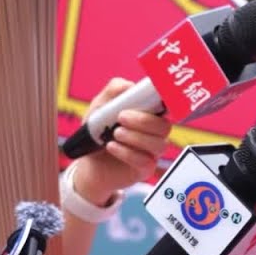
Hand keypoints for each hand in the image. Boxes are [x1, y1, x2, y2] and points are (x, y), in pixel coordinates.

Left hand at [71, 78, 173, 204]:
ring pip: (159, 144)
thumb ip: (112, 92)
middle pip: (165, 126)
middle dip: (144, 121)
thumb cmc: (97, 133)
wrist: (88, 162)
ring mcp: (151, 152)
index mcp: (149, 114)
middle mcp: (154, 133)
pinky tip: (112, 146)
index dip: (166, 101)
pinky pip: (146, 161)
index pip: (167, 107)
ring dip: (136, 137)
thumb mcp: (99, 108)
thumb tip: (128, 86)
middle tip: (121, 117)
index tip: (153, 96)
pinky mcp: (145, 169)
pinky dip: (127, 153)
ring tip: (115, 133)